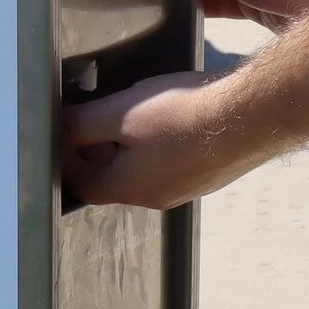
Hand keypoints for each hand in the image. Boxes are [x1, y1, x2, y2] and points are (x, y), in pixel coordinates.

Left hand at [64, 69, 266, 209]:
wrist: (250, 117)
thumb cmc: (183, 116)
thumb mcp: (119, 113)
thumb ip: (81, 123)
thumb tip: (57, 127)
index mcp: (127, 187)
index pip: (80, 183)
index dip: (64, 157)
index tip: (62, 130)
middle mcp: (156, 196)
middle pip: (112, 178)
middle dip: (96, 151)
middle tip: (90, 118)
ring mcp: (187, 187)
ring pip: (144, 170)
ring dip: (130, 148)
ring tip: (130, 114)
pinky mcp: (210, 173)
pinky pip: (174, 161)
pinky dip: (160, 144)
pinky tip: (172, 117)